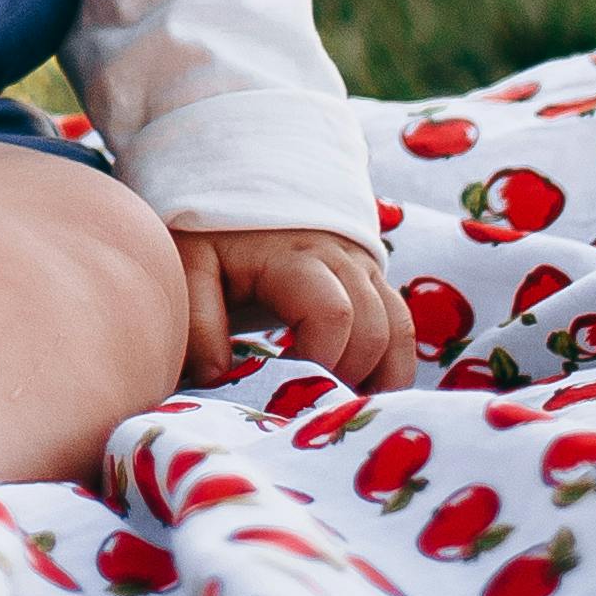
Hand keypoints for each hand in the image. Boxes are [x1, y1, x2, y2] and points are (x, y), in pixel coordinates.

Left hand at [175, 226, 399, 389]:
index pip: (332, 314)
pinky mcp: (374, 283)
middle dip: (345, 378)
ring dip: (374, 378)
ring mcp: (365, 270)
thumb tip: (219, 378)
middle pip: (371, 331)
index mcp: (295, 257)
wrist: (248, 190)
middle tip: (306, 404)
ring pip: (395, 332)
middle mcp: (342, 261)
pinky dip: (392, 369)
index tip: (285, 392)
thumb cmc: (217, 237)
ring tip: (334, 406)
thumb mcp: (193, 266)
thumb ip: (199, 321)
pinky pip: (402, 329)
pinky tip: (362, 396)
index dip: (319, 361)